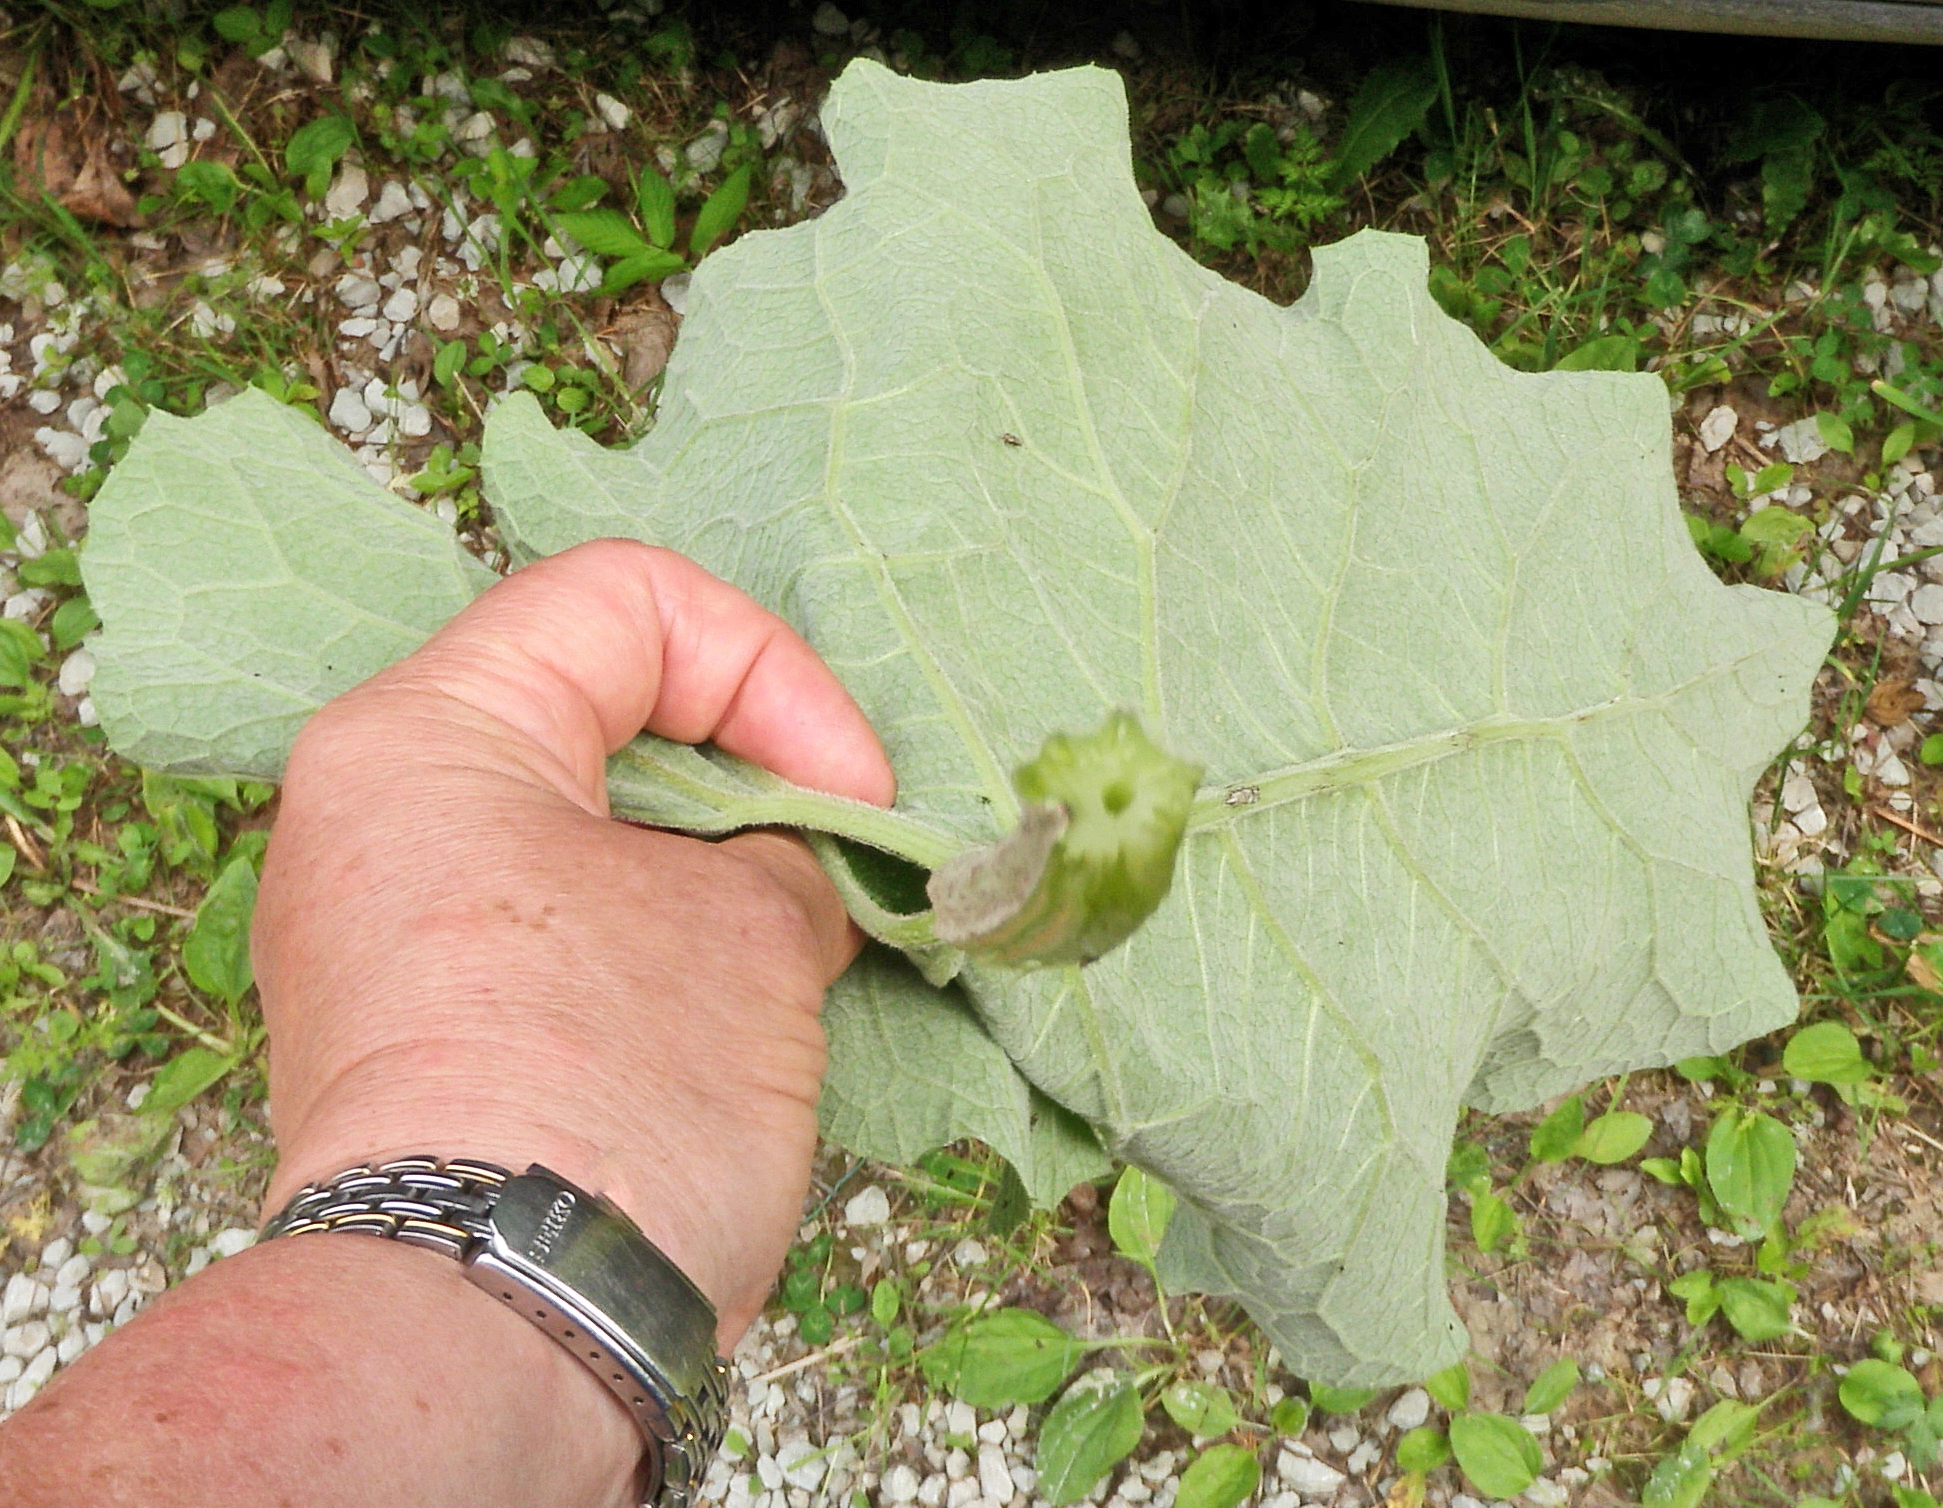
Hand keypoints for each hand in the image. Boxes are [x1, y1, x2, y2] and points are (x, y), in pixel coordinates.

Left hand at [253, 538, 894, 1344]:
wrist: (491, 1335)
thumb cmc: (609, 1095)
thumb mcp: (749, 932)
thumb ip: (787, 854)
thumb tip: (791, 874)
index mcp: (428, 734)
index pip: (627, 604)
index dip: (772, 671)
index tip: (853, 784)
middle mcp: (375, 810)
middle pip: (599, 709)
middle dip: (748, 769)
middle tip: (839, 848)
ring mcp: (383, 921)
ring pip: (584, 822)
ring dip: (710, 858)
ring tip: (800, 932)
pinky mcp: (414, 1016)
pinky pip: (554, 917)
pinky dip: (655, 928)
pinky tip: (733, 996)